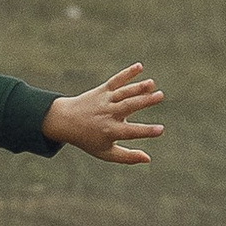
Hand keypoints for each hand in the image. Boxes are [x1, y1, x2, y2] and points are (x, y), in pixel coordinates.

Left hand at [45, 65, 165, 163]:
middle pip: (129, 106)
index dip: (146, 131)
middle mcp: (108, 114)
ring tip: (152, 84)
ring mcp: (105, 100)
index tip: (161, 129)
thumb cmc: (88, 139)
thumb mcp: (106, 153)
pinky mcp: (102, 90)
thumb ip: (127, 157)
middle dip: (145, 101)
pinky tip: (139, 66)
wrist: (64, 121)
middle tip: (161, 96)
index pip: (131, 131)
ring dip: (139, 87)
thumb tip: (148, 159)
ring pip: (124, 93)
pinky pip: (116, 80)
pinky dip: (127, 73)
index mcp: (110, 131)